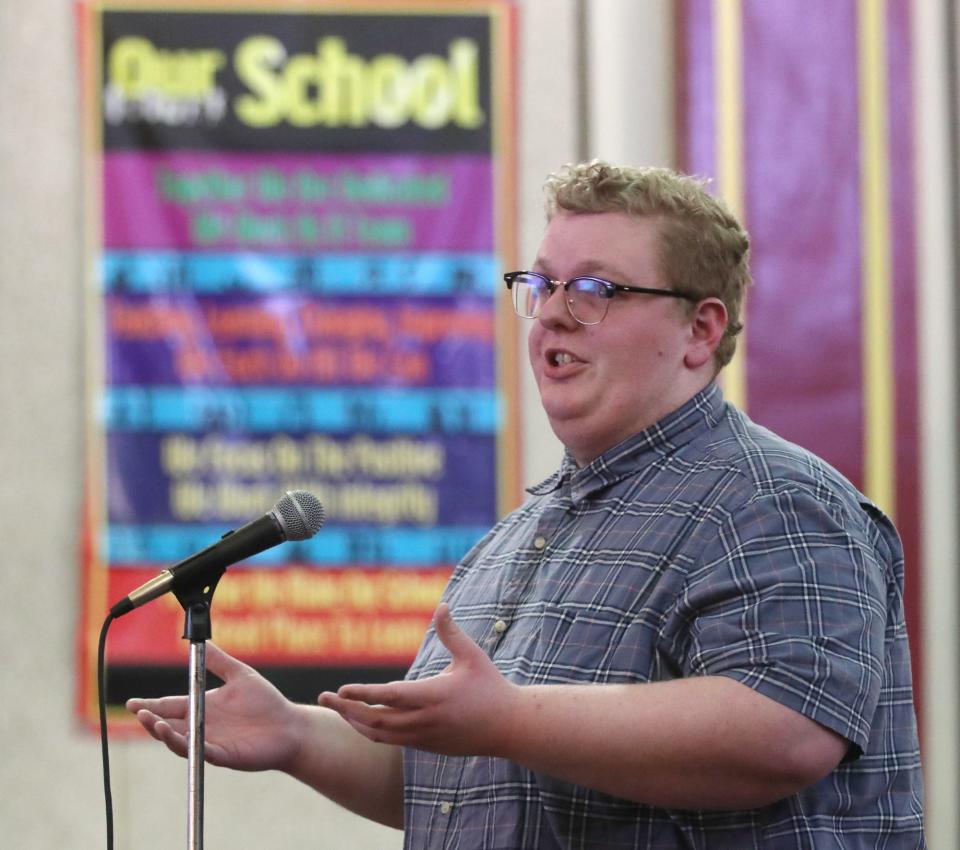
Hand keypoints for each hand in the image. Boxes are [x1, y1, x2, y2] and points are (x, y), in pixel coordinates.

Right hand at [126, 643, 301, 771]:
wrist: (290, 726)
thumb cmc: (266, 702)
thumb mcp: (240, 675)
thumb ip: (219, 661)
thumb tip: (202, 640)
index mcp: (203, 707)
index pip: (170, 706)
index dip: (150, 705)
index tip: (131, 702)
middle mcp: (203, 726)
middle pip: (169, 725)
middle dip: (151, 720)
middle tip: (139, 712)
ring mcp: (211, 743)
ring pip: (180, 742)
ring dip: (165, 734)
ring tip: (155, 724)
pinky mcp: (225, 756)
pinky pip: (203, 753)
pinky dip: (190, 747)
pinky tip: (182, 739)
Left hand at [318, 603, 516, 756]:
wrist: (509, 728)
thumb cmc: (491, 687)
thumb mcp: (473, 656)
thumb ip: (452, 633)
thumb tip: (442, 606)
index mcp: (433, 696)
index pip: (388, 697)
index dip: (361, 693)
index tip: (339, 688)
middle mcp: (424, 721)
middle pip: (374, 720)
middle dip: (346, 709)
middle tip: (322, 698)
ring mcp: (424, 737)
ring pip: (380, 735)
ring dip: (355, 722)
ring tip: (338, 708)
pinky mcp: (428, 746)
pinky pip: (392, 741)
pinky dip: (372, 731)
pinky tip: (362, 720)